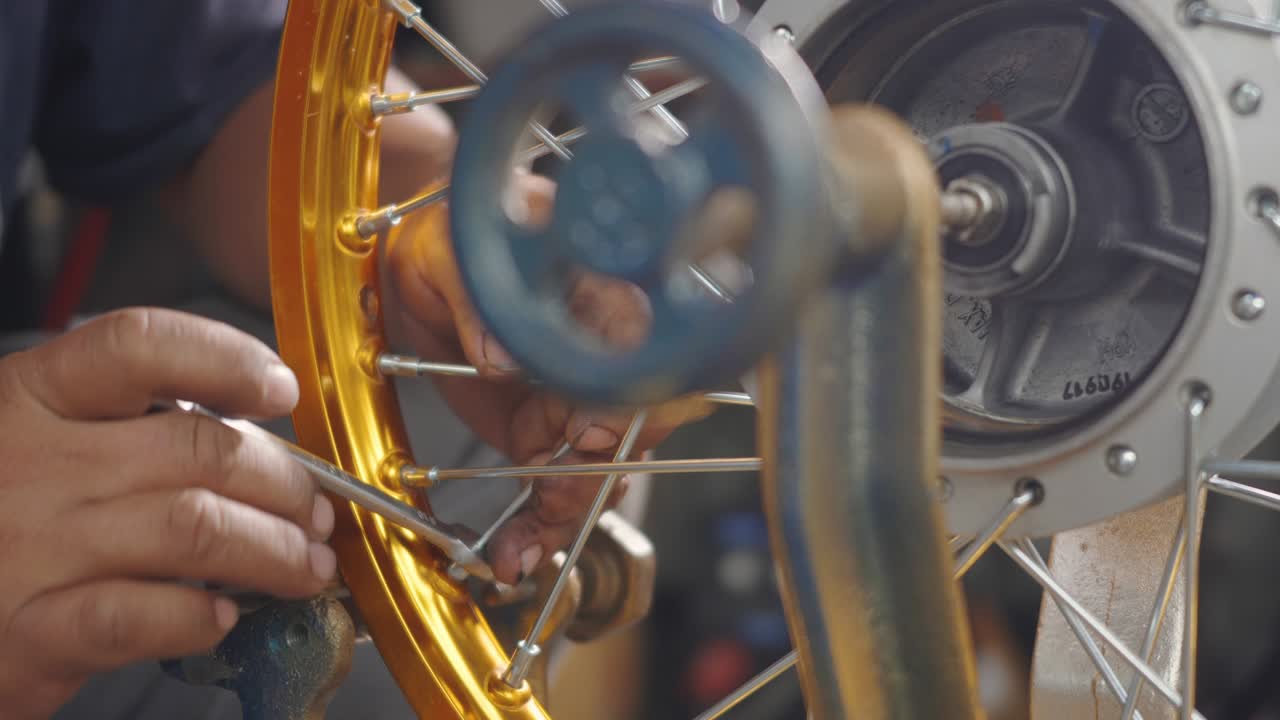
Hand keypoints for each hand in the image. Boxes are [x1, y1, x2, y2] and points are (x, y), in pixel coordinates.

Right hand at [0, 309, 336, 718]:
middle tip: (316, 513)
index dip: (226, 357)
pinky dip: (198, 615)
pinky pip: (140, 614)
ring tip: (303, 569)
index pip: (140, 344)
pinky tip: (220, 617)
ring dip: (273, 550)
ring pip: (195, 527)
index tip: (280, 391)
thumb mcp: (34, 446)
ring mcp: (27, 547)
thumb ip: (123, 431)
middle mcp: (29, 463)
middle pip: (199, 447)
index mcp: (30, 397)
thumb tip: (254, 441)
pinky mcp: (27, 633)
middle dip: (286, 482)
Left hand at [387, 172, 712, 584]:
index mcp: (596, 284)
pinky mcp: (553, 432)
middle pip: (633, 420)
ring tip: (518, 551)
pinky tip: (518, 550)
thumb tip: (502, 355)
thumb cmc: (446, 237)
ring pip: (603, 465)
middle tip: (546, 505)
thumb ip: (476, 297)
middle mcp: (605, 347)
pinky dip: (543, 525)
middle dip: (590, 474)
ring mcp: (583, 395)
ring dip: (565, 514)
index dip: (620, 395)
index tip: (584, 432)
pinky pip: (565, 485)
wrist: (421, 267)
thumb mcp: (446, 249)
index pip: (635, 345)